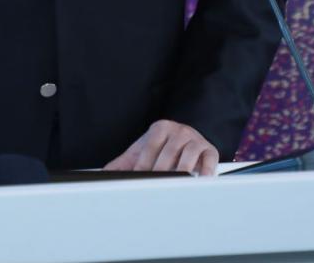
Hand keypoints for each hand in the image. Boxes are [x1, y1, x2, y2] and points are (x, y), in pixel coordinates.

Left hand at [103, 119, 218, 175]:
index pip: (150, 146)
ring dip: (181, 171)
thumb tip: (103, 175)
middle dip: (161, 171)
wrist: (188, 140)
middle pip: (168, 153)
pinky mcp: (210, 151)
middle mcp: (179, 131)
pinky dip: (206, 172)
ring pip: (188, 156)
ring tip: (175, 185)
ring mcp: (196, 140)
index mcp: (161, 128)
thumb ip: (123, 164)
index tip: (138, 179)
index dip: (143, 164)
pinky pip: (209, 161)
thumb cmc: (163, 148)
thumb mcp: (142, 152)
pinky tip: (200, 181)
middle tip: (154, 186)